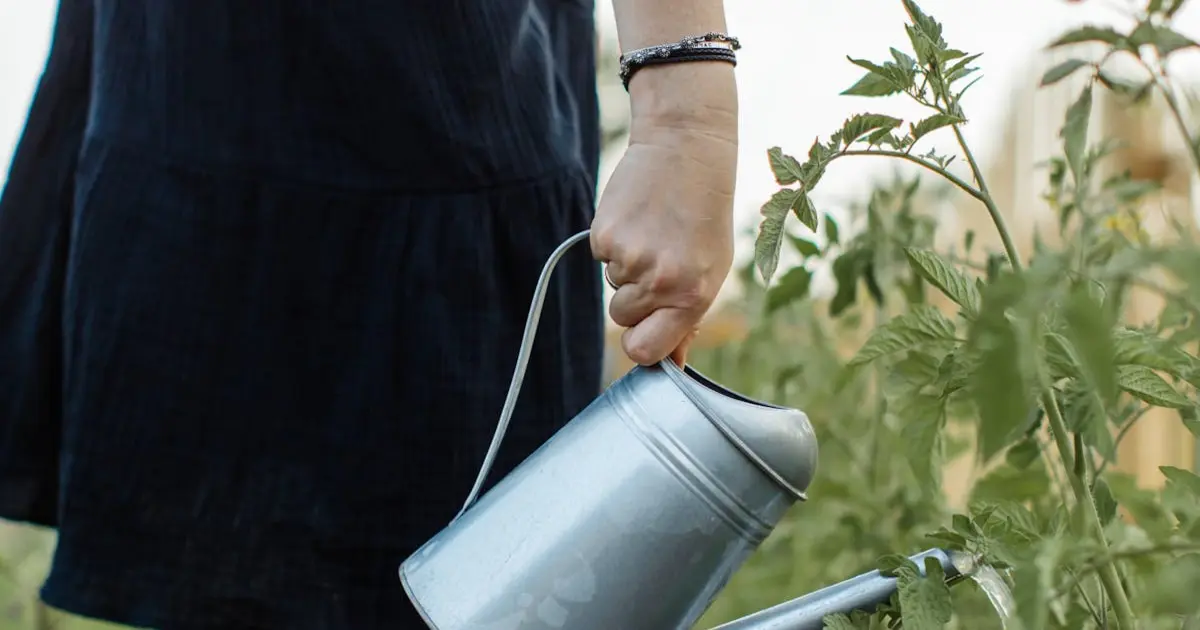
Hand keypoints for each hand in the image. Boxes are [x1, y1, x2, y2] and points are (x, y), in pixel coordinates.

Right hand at [591, 63, 737, 366]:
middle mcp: (660, 282)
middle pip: (622, 318)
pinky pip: (600, 257)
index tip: (643, 330)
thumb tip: (672, 363)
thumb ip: (687, 319)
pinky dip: (613, 242)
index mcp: (692, 297)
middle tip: (657, 261)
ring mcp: (630, 259)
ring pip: (611, 286)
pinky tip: (637, 218)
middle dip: (633, 298)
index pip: (644, 350)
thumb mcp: (710, 269)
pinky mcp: (604, 235)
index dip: (639, 344)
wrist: (686, 150)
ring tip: (652, 233)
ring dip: (625, 267)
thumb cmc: (703, 215)